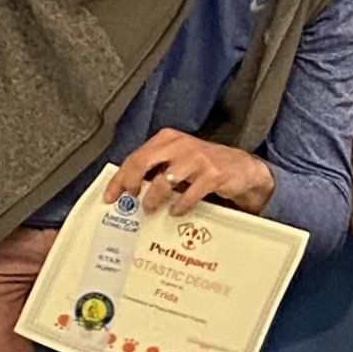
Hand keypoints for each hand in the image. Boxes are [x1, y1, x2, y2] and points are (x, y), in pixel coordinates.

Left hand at [115, 126, 272, 214]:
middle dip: (130, 183)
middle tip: (129, 200)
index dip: (120, 178)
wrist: (242, 168)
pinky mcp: (212, 174)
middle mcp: (179, 145)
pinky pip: (189, 194)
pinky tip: (176, 212)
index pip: (135, 156)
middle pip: (142, 162)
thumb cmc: (204, 167)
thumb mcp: (178, 160)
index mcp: (167, 139)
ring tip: (150, 209)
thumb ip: (156, 168)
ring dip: (153, 198)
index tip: (110, 196)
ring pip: (163, 180)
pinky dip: (180, 206)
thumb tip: (128, 189)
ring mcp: (196, 159)